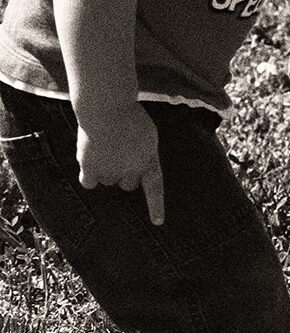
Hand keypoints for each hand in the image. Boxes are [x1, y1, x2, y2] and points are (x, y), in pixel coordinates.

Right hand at [76, 103, 164, 225]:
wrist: (107, 109)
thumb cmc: (129, 116)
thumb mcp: (148, 134)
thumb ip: (143, 154)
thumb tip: (131, 169)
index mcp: (149, 160)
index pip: (155, 188)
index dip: (156, 207)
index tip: (157, 223)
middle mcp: (131, 170)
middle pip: (128, 184)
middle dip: (125, 173)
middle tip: (120, 153)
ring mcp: (110, 172)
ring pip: (107, 181)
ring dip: (106, 169)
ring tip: (105, 147)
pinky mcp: (90, 169)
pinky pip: (89, 183)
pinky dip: (88, 175)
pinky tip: (89, 159)